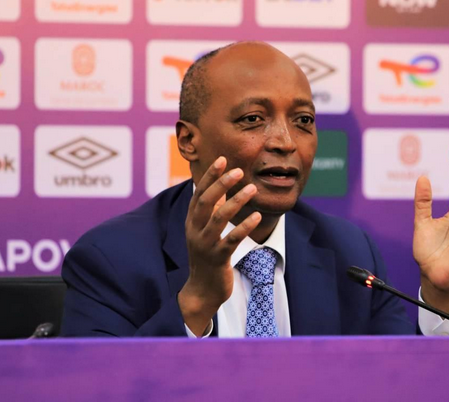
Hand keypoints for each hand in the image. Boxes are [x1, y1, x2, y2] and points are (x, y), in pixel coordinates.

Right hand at [178, 156, 261, 335]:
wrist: (202, 290)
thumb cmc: (206, 256)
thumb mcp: (203, 231)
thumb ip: (209, 211)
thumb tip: (217, 187)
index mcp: (192, 221)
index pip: (199, 193)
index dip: (210, 176)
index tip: (223, 159)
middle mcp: (194, 230)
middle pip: (206, 202)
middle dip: (221, 184)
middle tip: (238, 170)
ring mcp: (205, 245)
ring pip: (219, 218)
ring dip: (236, 202)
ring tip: (252, 189)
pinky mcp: (217, 258)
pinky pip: (231, 240)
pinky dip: (244, 227)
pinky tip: (257, 216)